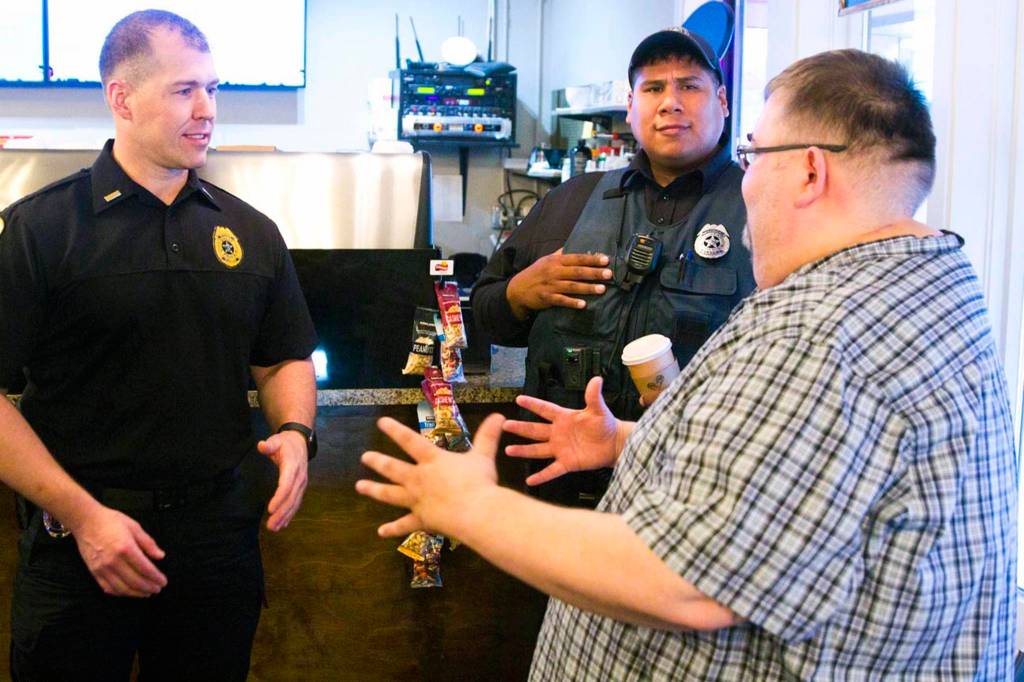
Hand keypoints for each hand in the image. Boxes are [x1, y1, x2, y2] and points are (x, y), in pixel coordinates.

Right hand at [73, 506, 166, 597]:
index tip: (163, 581)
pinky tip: (129, 592)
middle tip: (157, 588)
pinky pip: (108, 588)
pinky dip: (120, 593)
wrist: (86, 521)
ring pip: (122, 588)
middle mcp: (114, 561)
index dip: (156, 578)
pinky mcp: (94, 572)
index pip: (145, 569)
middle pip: (135, 581)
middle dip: (149, 587)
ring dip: (136, 593)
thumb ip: (148, 543)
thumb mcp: (134, 527)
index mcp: (126, 548)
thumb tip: (160, 556)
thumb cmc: (110, 521)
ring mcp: (102, 568)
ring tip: (146, 593)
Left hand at [258, 431, 308, 530]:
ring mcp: (301, 484)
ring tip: (274, 528)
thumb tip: (261, 445)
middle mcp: (299, 477)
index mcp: (293, 466)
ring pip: (295, 502)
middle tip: (270, 526)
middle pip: (291, 498)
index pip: (287, 484)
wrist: (300, 442)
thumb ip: (269, 445)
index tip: (270, 509)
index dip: (279, 497)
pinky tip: (283, 524)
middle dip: (281, 513)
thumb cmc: (285, 443)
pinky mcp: (300, 488)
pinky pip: (296, 502)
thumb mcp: (276, 440)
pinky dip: (290, 514)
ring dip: (285, 516)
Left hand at [355, 413, 504, 537]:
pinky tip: (381, 532)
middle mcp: (419, 479)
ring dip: (374, 490)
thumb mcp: (484, 456)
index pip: (410, 441)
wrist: (475, 513)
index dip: (395, 430)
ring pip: (390, 494)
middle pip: (393, 468)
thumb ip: (488, 436)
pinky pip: (404, 525)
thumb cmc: (479, 482)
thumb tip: (500, 415)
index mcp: (433, 460)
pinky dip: (392, 529)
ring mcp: (417, 500)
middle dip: (378, 462)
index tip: (380, 422)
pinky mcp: (421, 520)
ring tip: (360, 486)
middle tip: (365, 457)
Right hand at [504, 376, 622, 484]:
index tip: (519, 399)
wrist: (614, 444)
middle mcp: (558, 433)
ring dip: (523, 450)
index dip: (533, 404)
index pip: (545, 409)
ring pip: (538, 450)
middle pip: (535, 430)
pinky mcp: (567, 463)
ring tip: (508, 450)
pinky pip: (551, 470)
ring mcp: (561, 449)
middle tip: (505, 425)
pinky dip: (541, 476)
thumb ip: (594, 396)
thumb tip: (597, 379)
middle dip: (520, 428)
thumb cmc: (606, 424)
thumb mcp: (598, 409)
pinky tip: (530, 481)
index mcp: (564, 418)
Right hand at [505, 248, 612, 319]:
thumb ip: (560, 253)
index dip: (591, 259)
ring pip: (572, 286)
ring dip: (587, 288)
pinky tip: (583, 304)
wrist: (517, 289)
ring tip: (602, 289)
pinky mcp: (547, 298)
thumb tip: (574, 243)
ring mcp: (550, 285)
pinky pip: (561, 300)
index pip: (576, 258)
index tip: (606, 259)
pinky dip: (572, 302)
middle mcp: (553, 272)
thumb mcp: (546, 260)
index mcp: (555, 261)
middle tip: (609, 274)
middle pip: (577, 272)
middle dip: (594, 273)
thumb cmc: (535, 273)